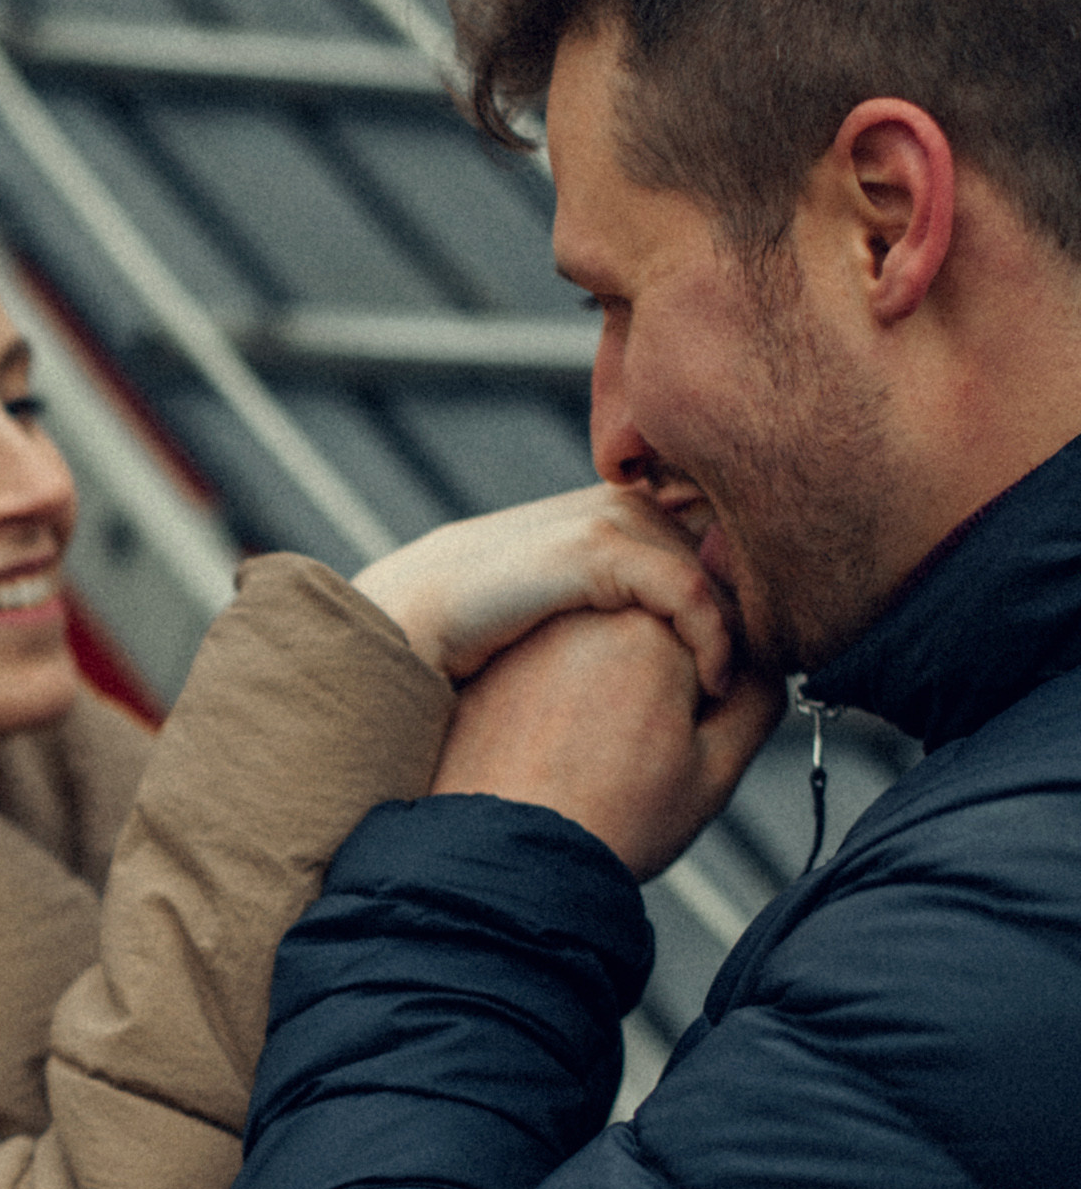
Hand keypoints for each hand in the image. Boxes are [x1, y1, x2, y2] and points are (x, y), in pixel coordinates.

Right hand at [354, 485, 734, 700]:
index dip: (746, 593)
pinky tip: (711, 685)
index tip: (762, 656)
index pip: (718, 537)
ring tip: (750, 686)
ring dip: (742, 629)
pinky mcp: (599, 550)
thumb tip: (677, 645)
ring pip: (721, 569)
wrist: (412, 624)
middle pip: (732, 549)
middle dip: (757, 610)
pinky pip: (688, 593)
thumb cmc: (479, 632)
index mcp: (623, 510)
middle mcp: (627, 502)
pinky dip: (711, 641)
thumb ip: (618, 604)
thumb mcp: (567, 608)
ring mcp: (614, 520)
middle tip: (775, 672)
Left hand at [429, 606, 782, 880]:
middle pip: (651, 631)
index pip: (711, 633)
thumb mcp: (716, 769)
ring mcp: (530, 641)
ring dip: (610, 686)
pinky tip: (559, 751)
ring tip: (598, 754)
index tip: (688, 736)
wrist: (514, 863)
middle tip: (640, 751)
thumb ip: (759, 700)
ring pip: (598, 650)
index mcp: (649, 627)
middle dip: (658, 680)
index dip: (711, 692)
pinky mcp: (494, 670)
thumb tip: (763, 665)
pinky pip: (548, 672)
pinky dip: (561, 701)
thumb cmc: (613, 824)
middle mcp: (584, 617)